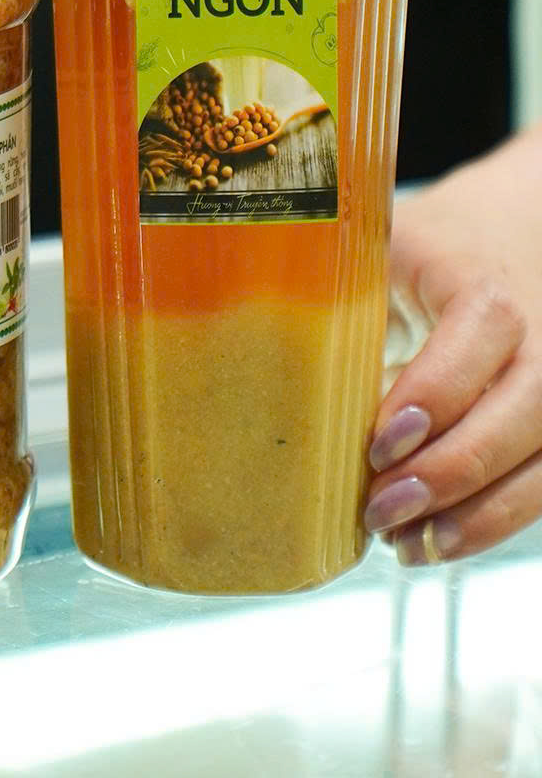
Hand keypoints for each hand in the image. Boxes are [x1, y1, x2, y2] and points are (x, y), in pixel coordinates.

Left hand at [366, 121, 541, 564]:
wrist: (517, 233)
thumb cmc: (432, 251)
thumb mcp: (383, 252)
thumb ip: (341, 295)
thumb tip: (261, 364)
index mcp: (488, 280)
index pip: (481, 333)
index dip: (435, 394)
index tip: (377, 443)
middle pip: (526, 409)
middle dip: (454, 470)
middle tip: (382, 511)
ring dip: (478, 515)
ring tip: (406, 545)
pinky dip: (492, 520)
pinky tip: (435, 542)